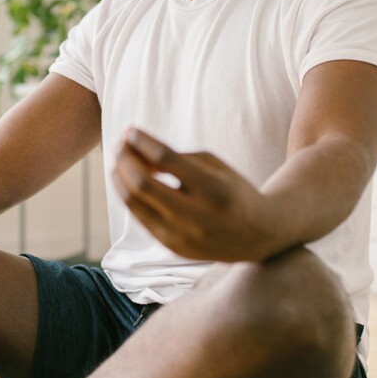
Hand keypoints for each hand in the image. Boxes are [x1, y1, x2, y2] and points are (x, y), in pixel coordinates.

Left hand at [112, 128, 277, 261]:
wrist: (259, 234)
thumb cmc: (232, 190)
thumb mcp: (214, 166)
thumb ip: (176, 157)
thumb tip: (134, 151)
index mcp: (212, 189)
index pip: (166, 159)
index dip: (142, 142)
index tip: (129, 130)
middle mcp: (196, 216)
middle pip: (143, 183)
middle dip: (125, 159)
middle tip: (119, 144)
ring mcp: (182, 236)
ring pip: (135, 203)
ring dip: (120, 178)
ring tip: (117, 161)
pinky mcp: (172, 247)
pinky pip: (140, 217)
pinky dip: (129, 196)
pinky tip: (126, 181)